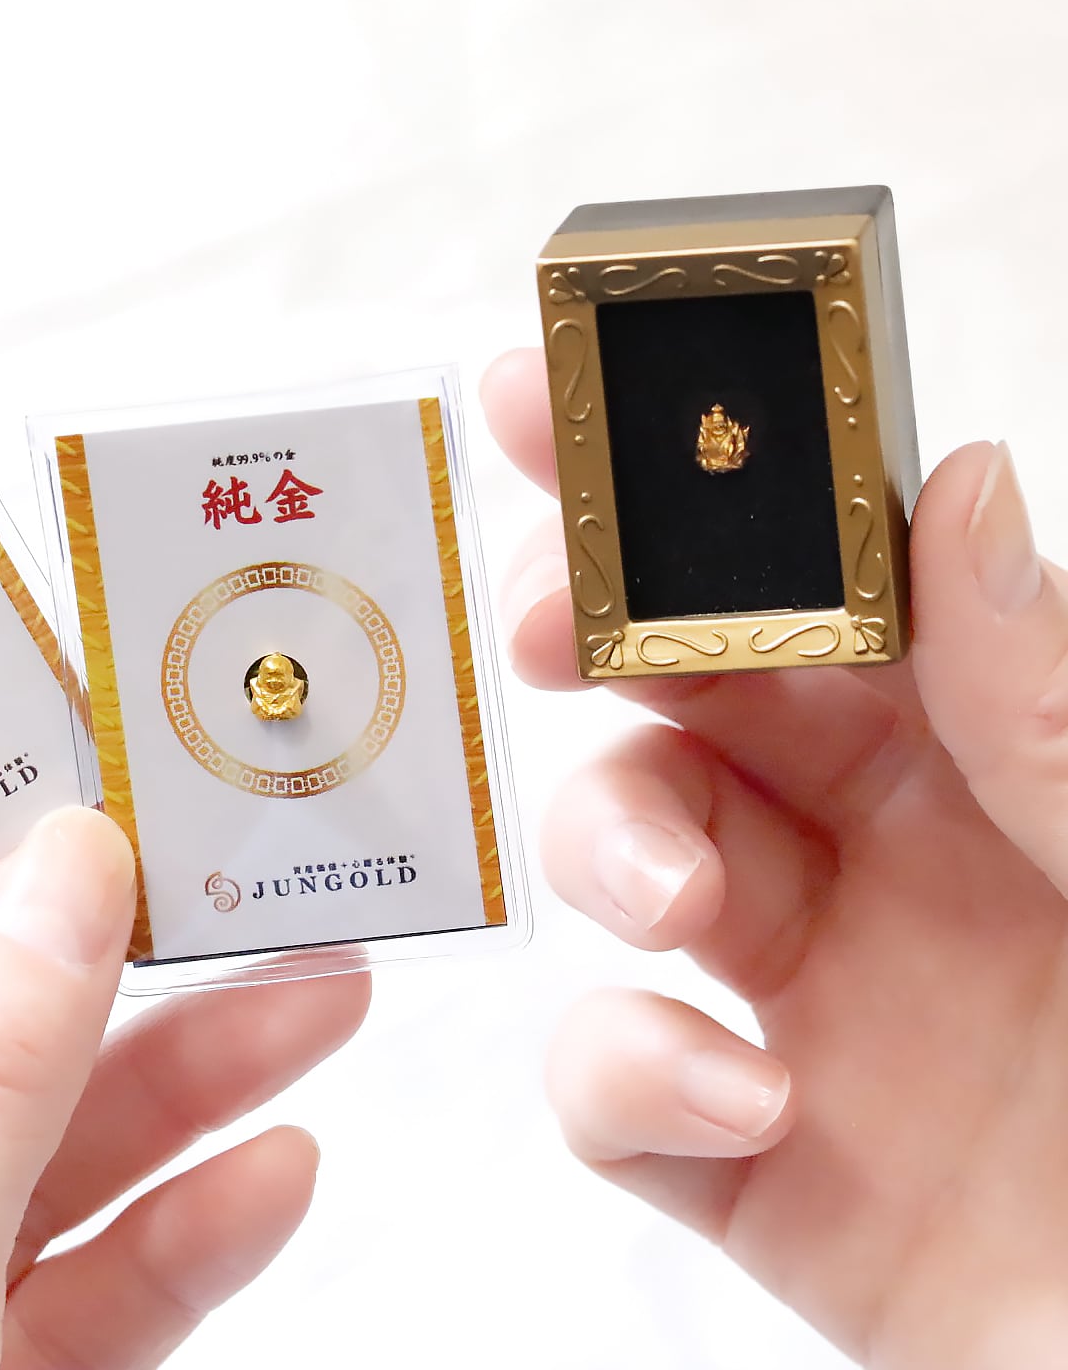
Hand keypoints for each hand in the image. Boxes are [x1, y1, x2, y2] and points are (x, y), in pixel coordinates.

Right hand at [484, 347, 1067, 1369]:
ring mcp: (807, 1003)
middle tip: (544, 621)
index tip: (567, 401)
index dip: (697, 481)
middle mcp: (891, 856)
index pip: (825, 578)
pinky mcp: (744, 1159)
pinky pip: (612, 1078)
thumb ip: (1053, 710)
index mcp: (1002, 758)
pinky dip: (628, 1075)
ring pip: (626, 853)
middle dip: (591, 636)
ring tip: (677, 896)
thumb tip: (948, 489)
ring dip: (607, 843)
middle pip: (687, 693)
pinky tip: (738, 1108)